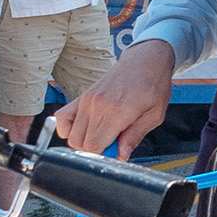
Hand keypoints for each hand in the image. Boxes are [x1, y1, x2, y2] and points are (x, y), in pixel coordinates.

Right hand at [54, 39, 174, 158]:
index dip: (104, 156)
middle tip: (115, 142)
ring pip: (71, 135)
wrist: (146, 61)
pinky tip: (87, 128)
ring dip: (85, 141)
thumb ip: (134, 137)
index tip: (117, 152)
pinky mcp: (81, 96)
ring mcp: (86, 100)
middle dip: (96, 150)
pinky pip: (62, 118)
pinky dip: (68, 128)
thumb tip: (120, 155)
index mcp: (116, 112)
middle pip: (79, 143)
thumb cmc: (153, 85)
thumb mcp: (154, 115)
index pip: (93, 147)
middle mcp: (96, 106)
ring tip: (105, 134)